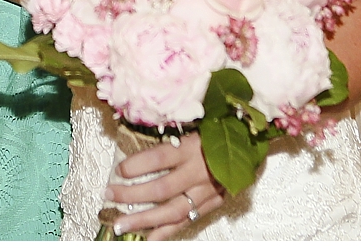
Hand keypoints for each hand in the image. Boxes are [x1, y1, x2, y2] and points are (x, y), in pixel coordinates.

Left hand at [107, 132, 225, 239]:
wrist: (251, 143)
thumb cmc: (219, 129)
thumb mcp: (195, 123)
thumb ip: (170, 135)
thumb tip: (137, 143)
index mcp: (193, 146)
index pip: (159, 158)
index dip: (136, 166)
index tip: (119, 170)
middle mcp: (199, 171)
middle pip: (161, 188)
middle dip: (131, 195)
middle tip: (109, 195)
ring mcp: (207, 191)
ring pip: (172, 211)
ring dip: (143, 219)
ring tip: (120, 225)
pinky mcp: (213, 203)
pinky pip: (187, 221)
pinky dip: (166, 232)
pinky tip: (147, 238)